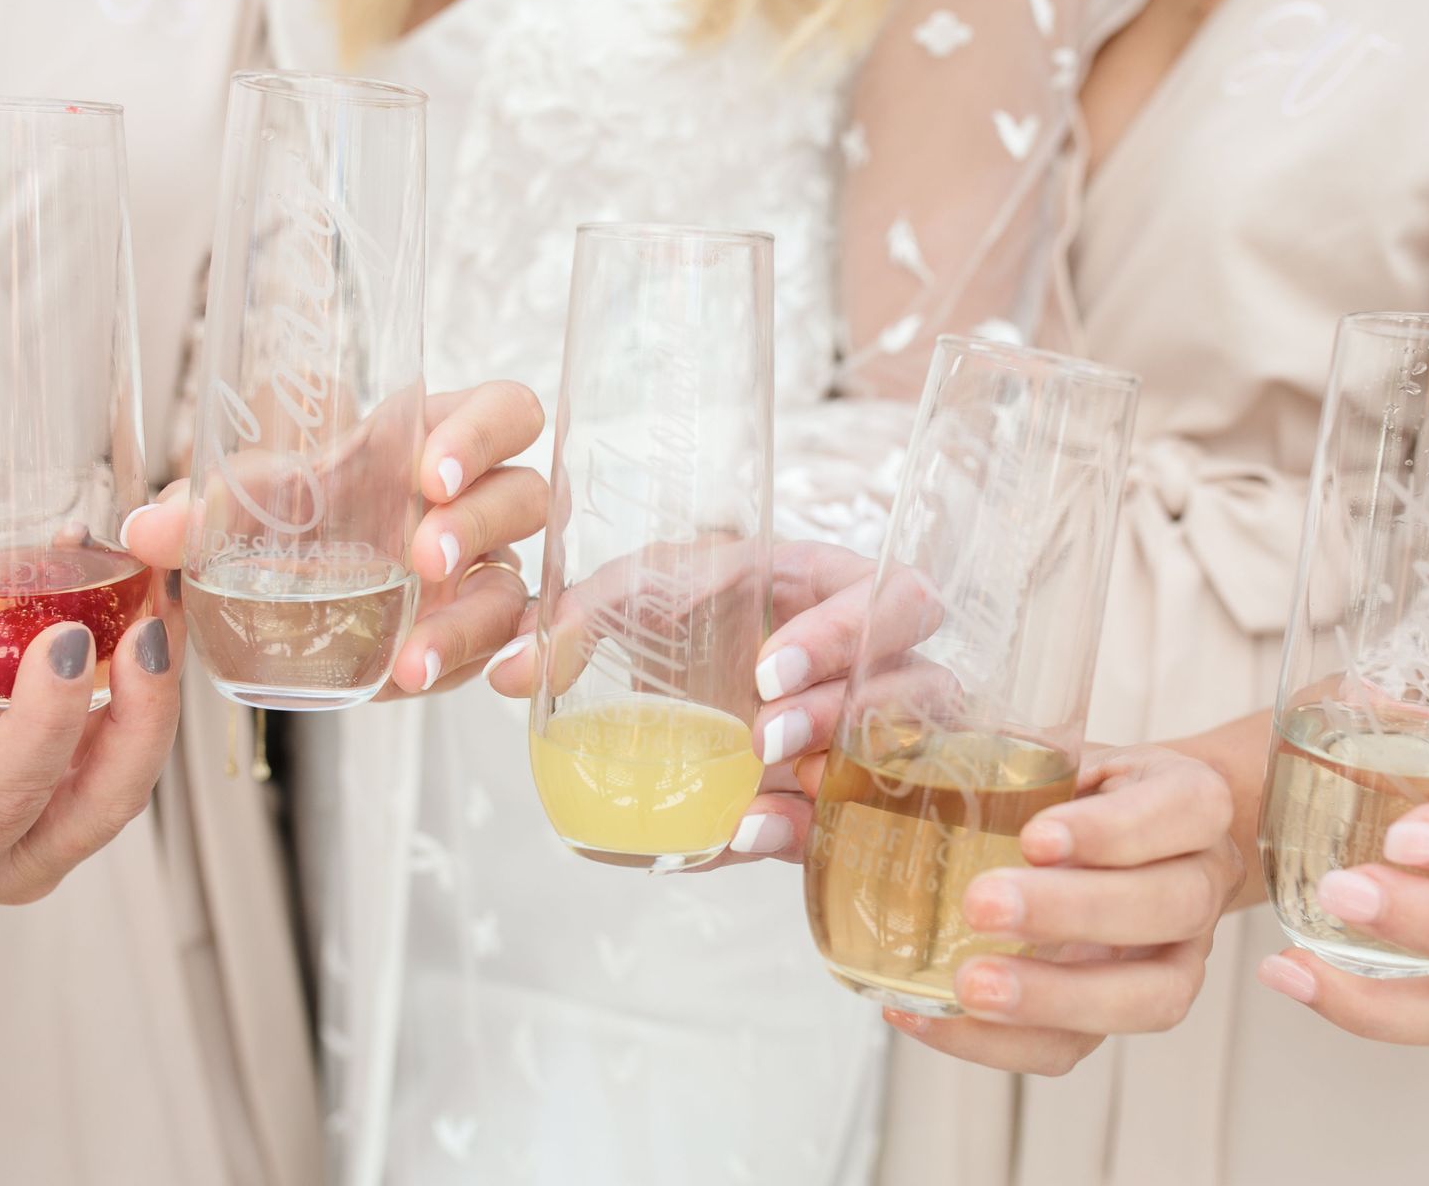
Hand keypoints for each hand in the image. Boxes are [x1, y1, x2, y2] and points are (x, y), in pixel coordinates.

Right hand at [0, 518, 180, 902]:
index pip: (12, 791)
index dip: (49, 718)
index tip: (69, 638)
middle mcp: (18, 857)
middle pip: (110, 796)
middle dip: (146, 708)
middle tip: (152, 624)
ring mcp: (58, 829)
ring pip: (133, 763)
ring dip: (154, 679)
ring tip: (158, 596)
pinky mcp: (80, 790)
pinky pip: (127, 735)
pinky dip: (139, 672)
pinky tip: (140, 605)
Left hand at [127, 381, 547, 697]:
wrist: (299, 586)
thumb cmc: (296, 518)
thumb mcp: (253, 506)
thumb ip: (205, 513)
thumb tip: (145, 531)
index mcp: (435, 438)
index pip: (503, 411)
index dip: (483, 433)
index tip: (431, 473)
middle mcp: (479, 501)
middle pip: (525, 493)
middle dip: (476, 525)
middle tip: (420, 560)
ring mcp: (489, 570)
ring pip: (518, 582)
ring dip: (475, 619)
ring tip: (413, 659)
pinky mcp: (485, 634)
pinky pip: (526, 643)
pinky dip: (528, 663)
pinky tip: (492, 683)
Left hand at [482, 540, 893, 863]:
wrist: (705, 676)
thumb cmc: (700, 612)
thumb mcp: (650, 595)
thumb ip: (589, 615)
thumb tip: (509, 672)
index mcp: (843, 594)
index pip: (896, 598)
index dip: (847, 632)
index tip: (768, 668)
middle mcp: (880, 666)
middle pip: (919, 684)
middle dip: (843, 712)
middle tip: (763, 737)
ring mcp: (877, 738)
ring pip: (900, 760)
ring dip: (829, 777)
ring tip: (755, 795)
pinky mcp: (849, 798)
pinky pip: (846, 823)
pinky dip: (795, 833)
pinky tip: (742, 834)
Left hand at [885, 746, 1241, 1074]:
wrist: (1129, 834)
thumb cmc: (1086, 791)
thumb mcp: (1066, 752)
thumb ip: (1011, 753)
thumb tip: (901, 746)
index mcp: (1192, 802)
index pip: (1182, 811)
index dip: (1112, 831)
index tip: (1036, 837)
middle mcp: (1201, 881)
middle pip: (1168, 907)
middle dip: (1073, 913)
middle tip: (983, 906)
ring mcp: (1178, 956)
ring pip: (1148, 996)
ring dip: (1054, 998)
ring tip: (969, 986)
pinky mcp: (1124, 1011)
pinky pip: (1079, 1046)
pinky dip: (1002, 1043)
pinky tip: (930, 1015)